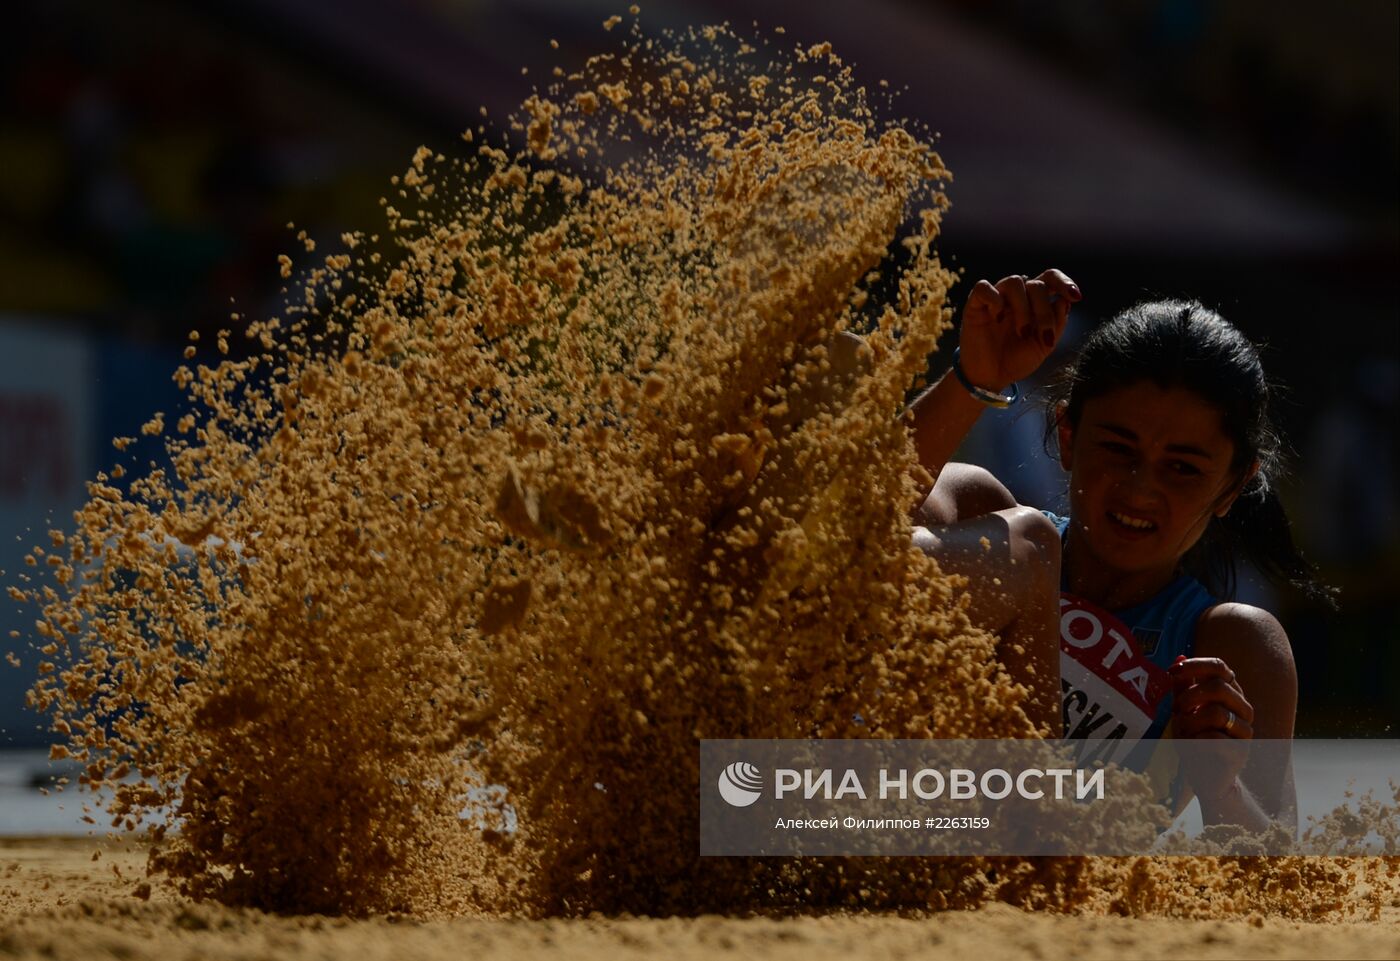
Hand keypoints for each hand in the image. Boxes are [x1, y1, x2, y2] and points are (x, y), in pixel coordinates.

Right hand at [957, 269, 1079, 390]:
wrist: (991, 378)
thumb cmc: (1017, 361)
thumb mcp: (1044, 346)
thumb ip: (1057, 323)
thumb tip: (1064, 301)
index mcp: (1035, 301)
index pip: (1050, 278)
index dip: (1064, 282)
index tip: (1076, 297)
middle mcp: (1017, 295)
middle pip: (1036, 284)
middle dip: (1044, 310)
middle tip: (1043, 335)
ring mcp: (996, 298)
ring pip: (1014, 282)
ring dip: (1023, 308)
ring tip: (1022, 332)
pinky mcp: (975, 305)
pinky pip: (984, 288)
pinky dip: (995, 300)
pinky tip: (997, 319)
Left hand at [1170, 656, 1254, 802]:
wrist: (1205, 777)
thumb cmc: (1194, 739)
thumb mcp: (1183, 709)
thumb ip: (1182, 686)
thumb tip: (1178, 658)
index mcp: (1231, 694)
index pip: (1220, 667)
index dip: (1196, 665)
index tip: (1172, 672)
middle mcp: (1243, 709)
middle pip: (1218, 686)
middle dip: (1189, 697)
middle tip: (1177, 711)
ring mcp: (1245, 731)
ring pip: (1216, 712)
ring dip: (1190, 721)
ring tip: (1184, 732)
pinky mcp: (1240, 752)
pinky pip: (1215, 737)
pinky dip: (1196, 740)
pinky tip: (1194, 746)